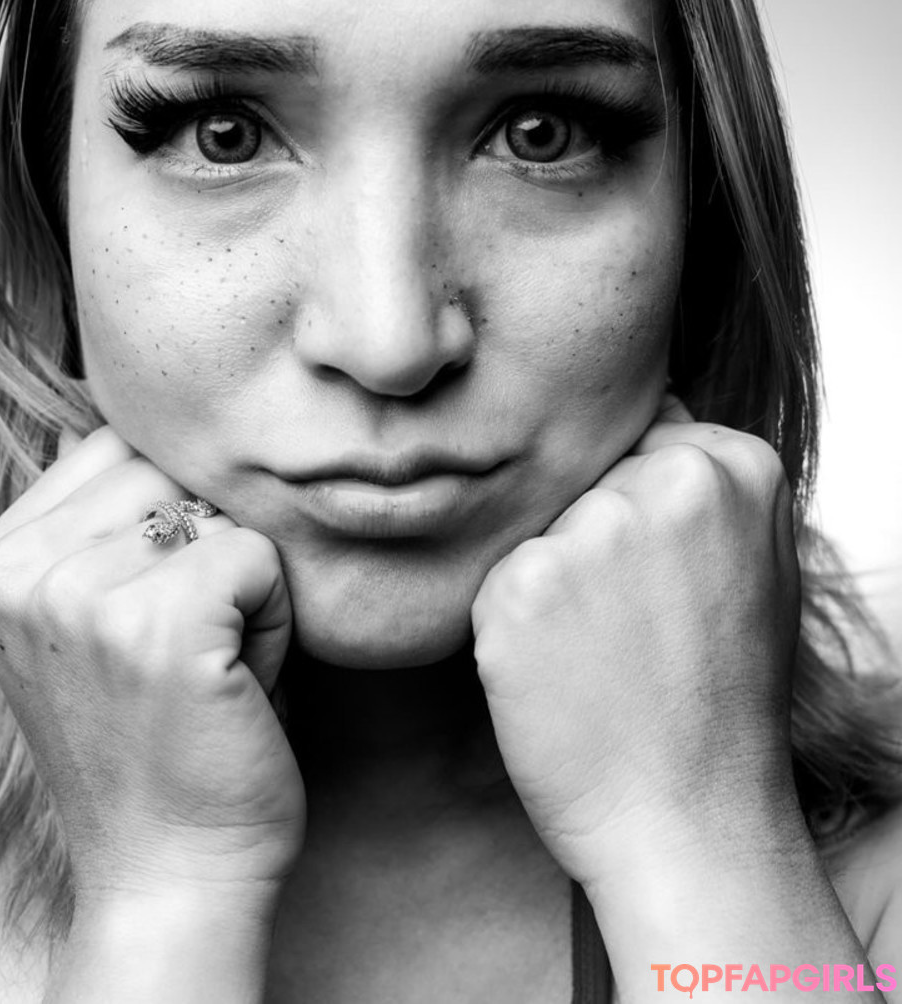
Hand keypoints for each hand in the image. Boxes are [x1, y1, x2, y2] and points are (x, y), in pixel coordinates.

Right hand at [0, 425, 304, 908]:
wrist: (171, 871)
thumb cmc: (157, 738)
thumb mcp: (95, 619)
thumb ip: (103, 523)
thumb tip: (149, 422)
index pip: (119, 448)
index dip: (171, 521)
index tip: (155, 618)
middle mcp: (23, 568)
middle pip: (174, 471)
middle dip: (210, 547)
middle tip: (195, 647)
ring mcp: (82, 594)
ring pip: (221, 510)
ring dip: (245, 581)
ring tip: (215, 663)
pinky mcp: (156, 623)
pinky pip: (258, 554)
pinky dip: (276, 615)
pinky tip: (240, 681)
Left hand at [471, 396, 801, 890]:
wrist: (688, 825)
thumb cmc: (717, 701)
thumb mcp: (749, 566)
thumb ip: (697, 485)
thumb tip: (631, 417)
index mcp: (734, 465)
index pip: (637, 438)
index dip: (629, 510)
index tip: (647, 576)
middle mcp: (665, 482)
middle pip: (578, 479)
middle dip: (584, 539)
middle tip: (621, 626)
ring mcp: (590, 532)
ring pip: (532, 526)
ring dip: (545, 581)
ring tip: (593, 653)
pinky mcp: (521, 584)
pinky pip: (494, 578)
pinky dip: (509, 626)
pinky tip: (556, 674)